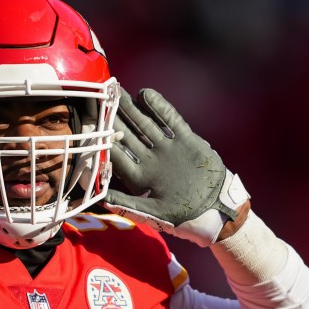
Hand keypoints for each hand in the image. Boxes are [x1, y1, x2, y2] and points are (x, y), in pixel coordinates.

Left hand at [105, 88, 249, 245]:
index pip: (119, 155)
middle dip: (116, 118)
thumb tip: (103, 200)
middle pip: (130, 135)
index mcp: (141, 177)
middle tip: (103, 99)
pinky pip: (171, 121)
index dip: (106, 140)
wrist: (216, 209)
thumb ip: (129, 204)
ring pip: (147, 125)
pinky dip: (160, 108)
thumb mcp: (154, 213)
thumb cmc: (183, 216)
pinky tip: (147, 94)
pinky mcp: (187, 141)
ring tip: (120, 92)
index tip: (93, 125)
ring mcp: (168, 149)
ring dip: (134, 109)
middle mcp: (152, 160)